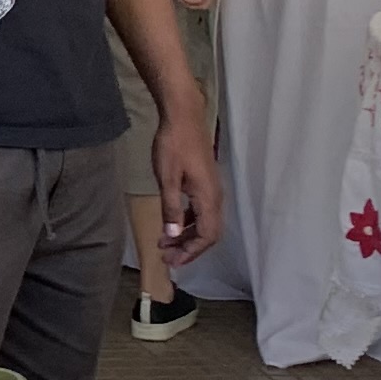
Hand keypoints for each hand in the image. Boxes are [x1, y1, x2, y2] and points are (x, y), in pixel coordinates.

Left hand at [152, 102, 222, 264]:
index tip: (172, 261)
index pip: (207, 236)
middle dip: (189, 248)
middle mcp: (216, 197)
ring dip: (186, 236)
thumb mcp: (167, 179)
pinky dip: (187, 222)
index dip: (191, 252)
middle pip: (209, 233)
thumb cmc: (173, 146)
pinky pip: (201, 211)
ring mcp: (212, 190)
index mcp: (209, 198)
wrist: (183, 118)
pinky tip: (172, 224)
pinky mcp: (205, 184)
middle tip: (166, 257)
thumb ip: (170, 208)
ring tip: (165, 244)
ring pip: (205, 223)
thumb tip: (172, 236)